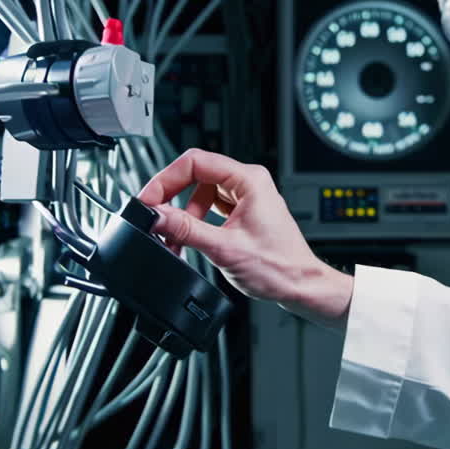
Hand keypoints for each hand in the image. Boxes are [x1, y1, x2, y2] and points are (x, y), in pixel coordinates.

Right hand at [139, 149, 353, 327]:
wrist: (299, 286)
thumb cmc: (279, 267)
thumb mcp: (224, 248)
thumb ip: (185, 229)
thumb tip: (156, 216)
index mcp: (249, 180)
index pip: (195, 162)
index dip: (166, 179)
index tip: (150, 200)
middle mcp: (249, 183)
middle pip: (196, 175)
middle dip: (172, 198)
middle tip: (155, 217)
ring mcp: (246, 197)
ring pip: (200, 194)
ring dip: (183, 215)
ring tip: (174, 239)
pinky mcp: (242, 212)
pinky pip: (210, 208)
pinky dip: (195, 222)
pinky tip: (189, 239)